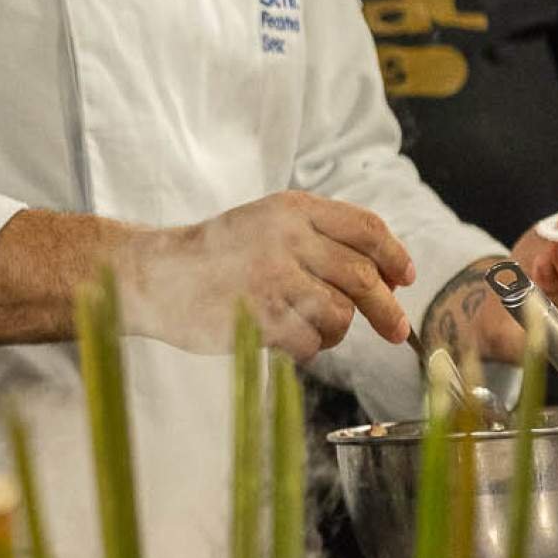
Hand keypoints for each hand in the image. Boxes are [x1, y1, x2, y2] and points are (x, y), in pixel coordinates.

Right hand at [114, 191, 416, 362]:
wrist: (153, 274)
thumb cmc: (216, 255)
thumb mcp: (265, 223)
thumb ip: (318, 236)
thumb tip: (386, 275)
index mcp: (292, 209)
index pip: (366, 228)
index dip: (395, 256)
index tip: (403, 279)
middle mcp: (287, 238)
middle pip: (363, 277)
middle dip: (387, 309)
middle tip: (396, 330)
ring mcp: (273, 278)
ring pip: (341, 313)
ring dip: (337, 330)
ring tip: (315, 330)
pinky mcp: (260, 316)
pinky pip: (312, 342)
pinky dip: (309, 348)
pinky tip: (288, 341)